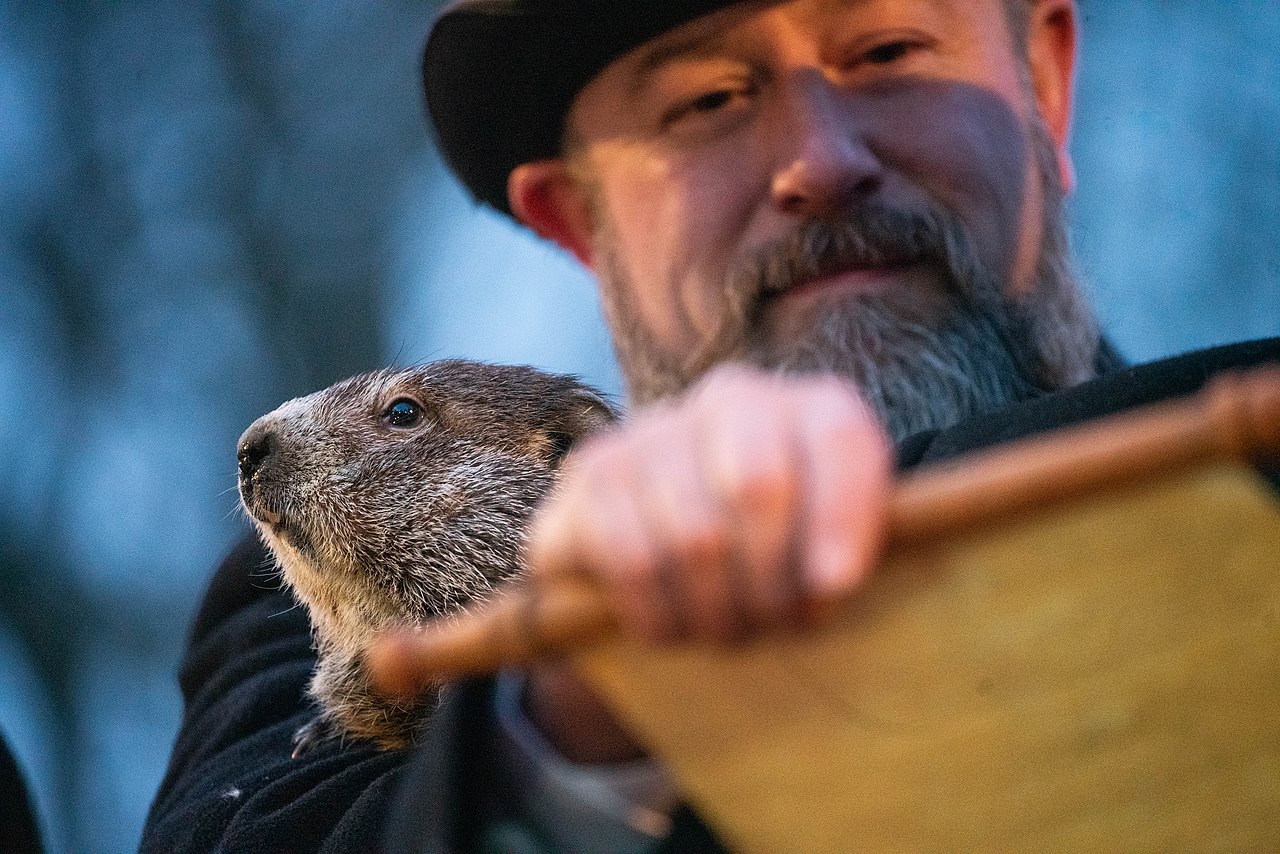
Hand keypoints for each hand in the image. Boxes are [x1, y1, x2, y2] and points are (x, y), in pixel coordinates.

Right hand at [528, 363, 892, 642]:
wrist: (677, 546)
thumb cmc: (782, 557)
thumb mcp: (838, 552)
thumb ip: (851, 555)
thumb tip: (828, 579)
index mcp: (811, 409)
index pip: (840, 441)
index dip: (843, 520)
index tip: (835, 588)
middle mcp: (733, 398)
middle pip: (758, 489)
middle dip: (771, 582)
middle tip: (773, 624)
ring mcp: (657, 428)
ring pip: (692, 535)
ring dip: (715, 608)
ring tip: (728, 630)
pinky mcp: (592, 470)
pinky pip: (628, 556)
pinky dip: (657, 610)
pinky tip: (673, 625)